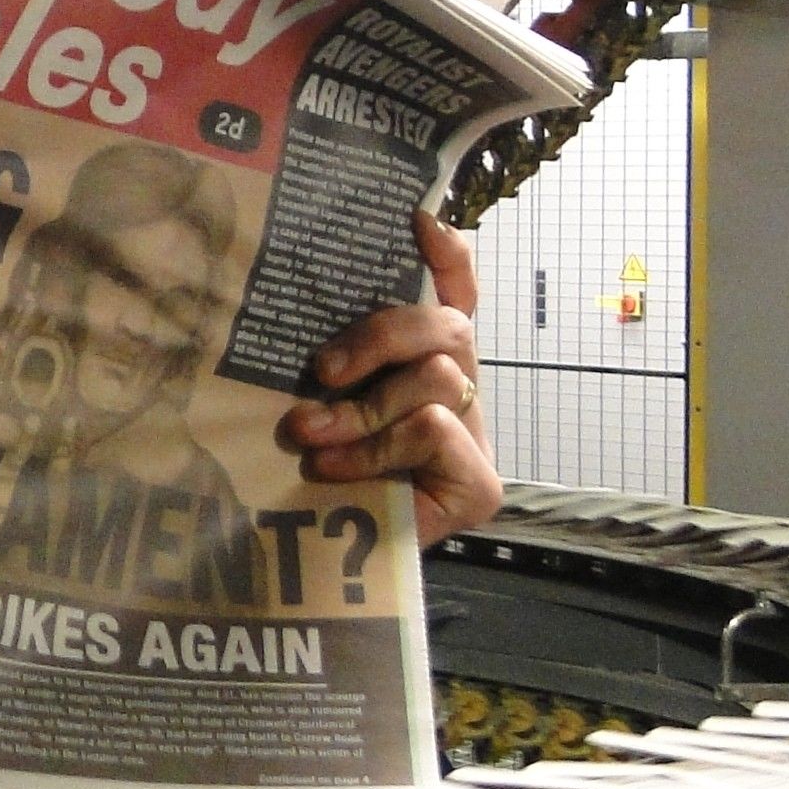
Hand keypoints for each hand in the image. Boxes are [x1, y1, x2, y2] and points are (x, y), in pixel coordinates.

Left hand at [276, 212, 501, 546]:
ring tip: (308, 433)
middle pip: (447, 324)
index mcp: (424, 361)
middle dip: (380, 336)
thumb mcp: (314, 396)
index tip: (417, 221)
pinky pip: (433, 430)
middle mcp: (459, 389)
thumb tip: (314, 277)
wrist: (324, 566)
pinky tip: (333, 468)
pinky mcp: (481, 485)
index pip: (458, 290)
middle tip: (322, 369)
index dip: (448, 255)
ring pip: (435, 378)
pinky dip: (376, 448)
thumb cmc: (315, 470)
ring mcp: (478, 437)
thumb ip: (329, 349)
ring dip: (361, 409)